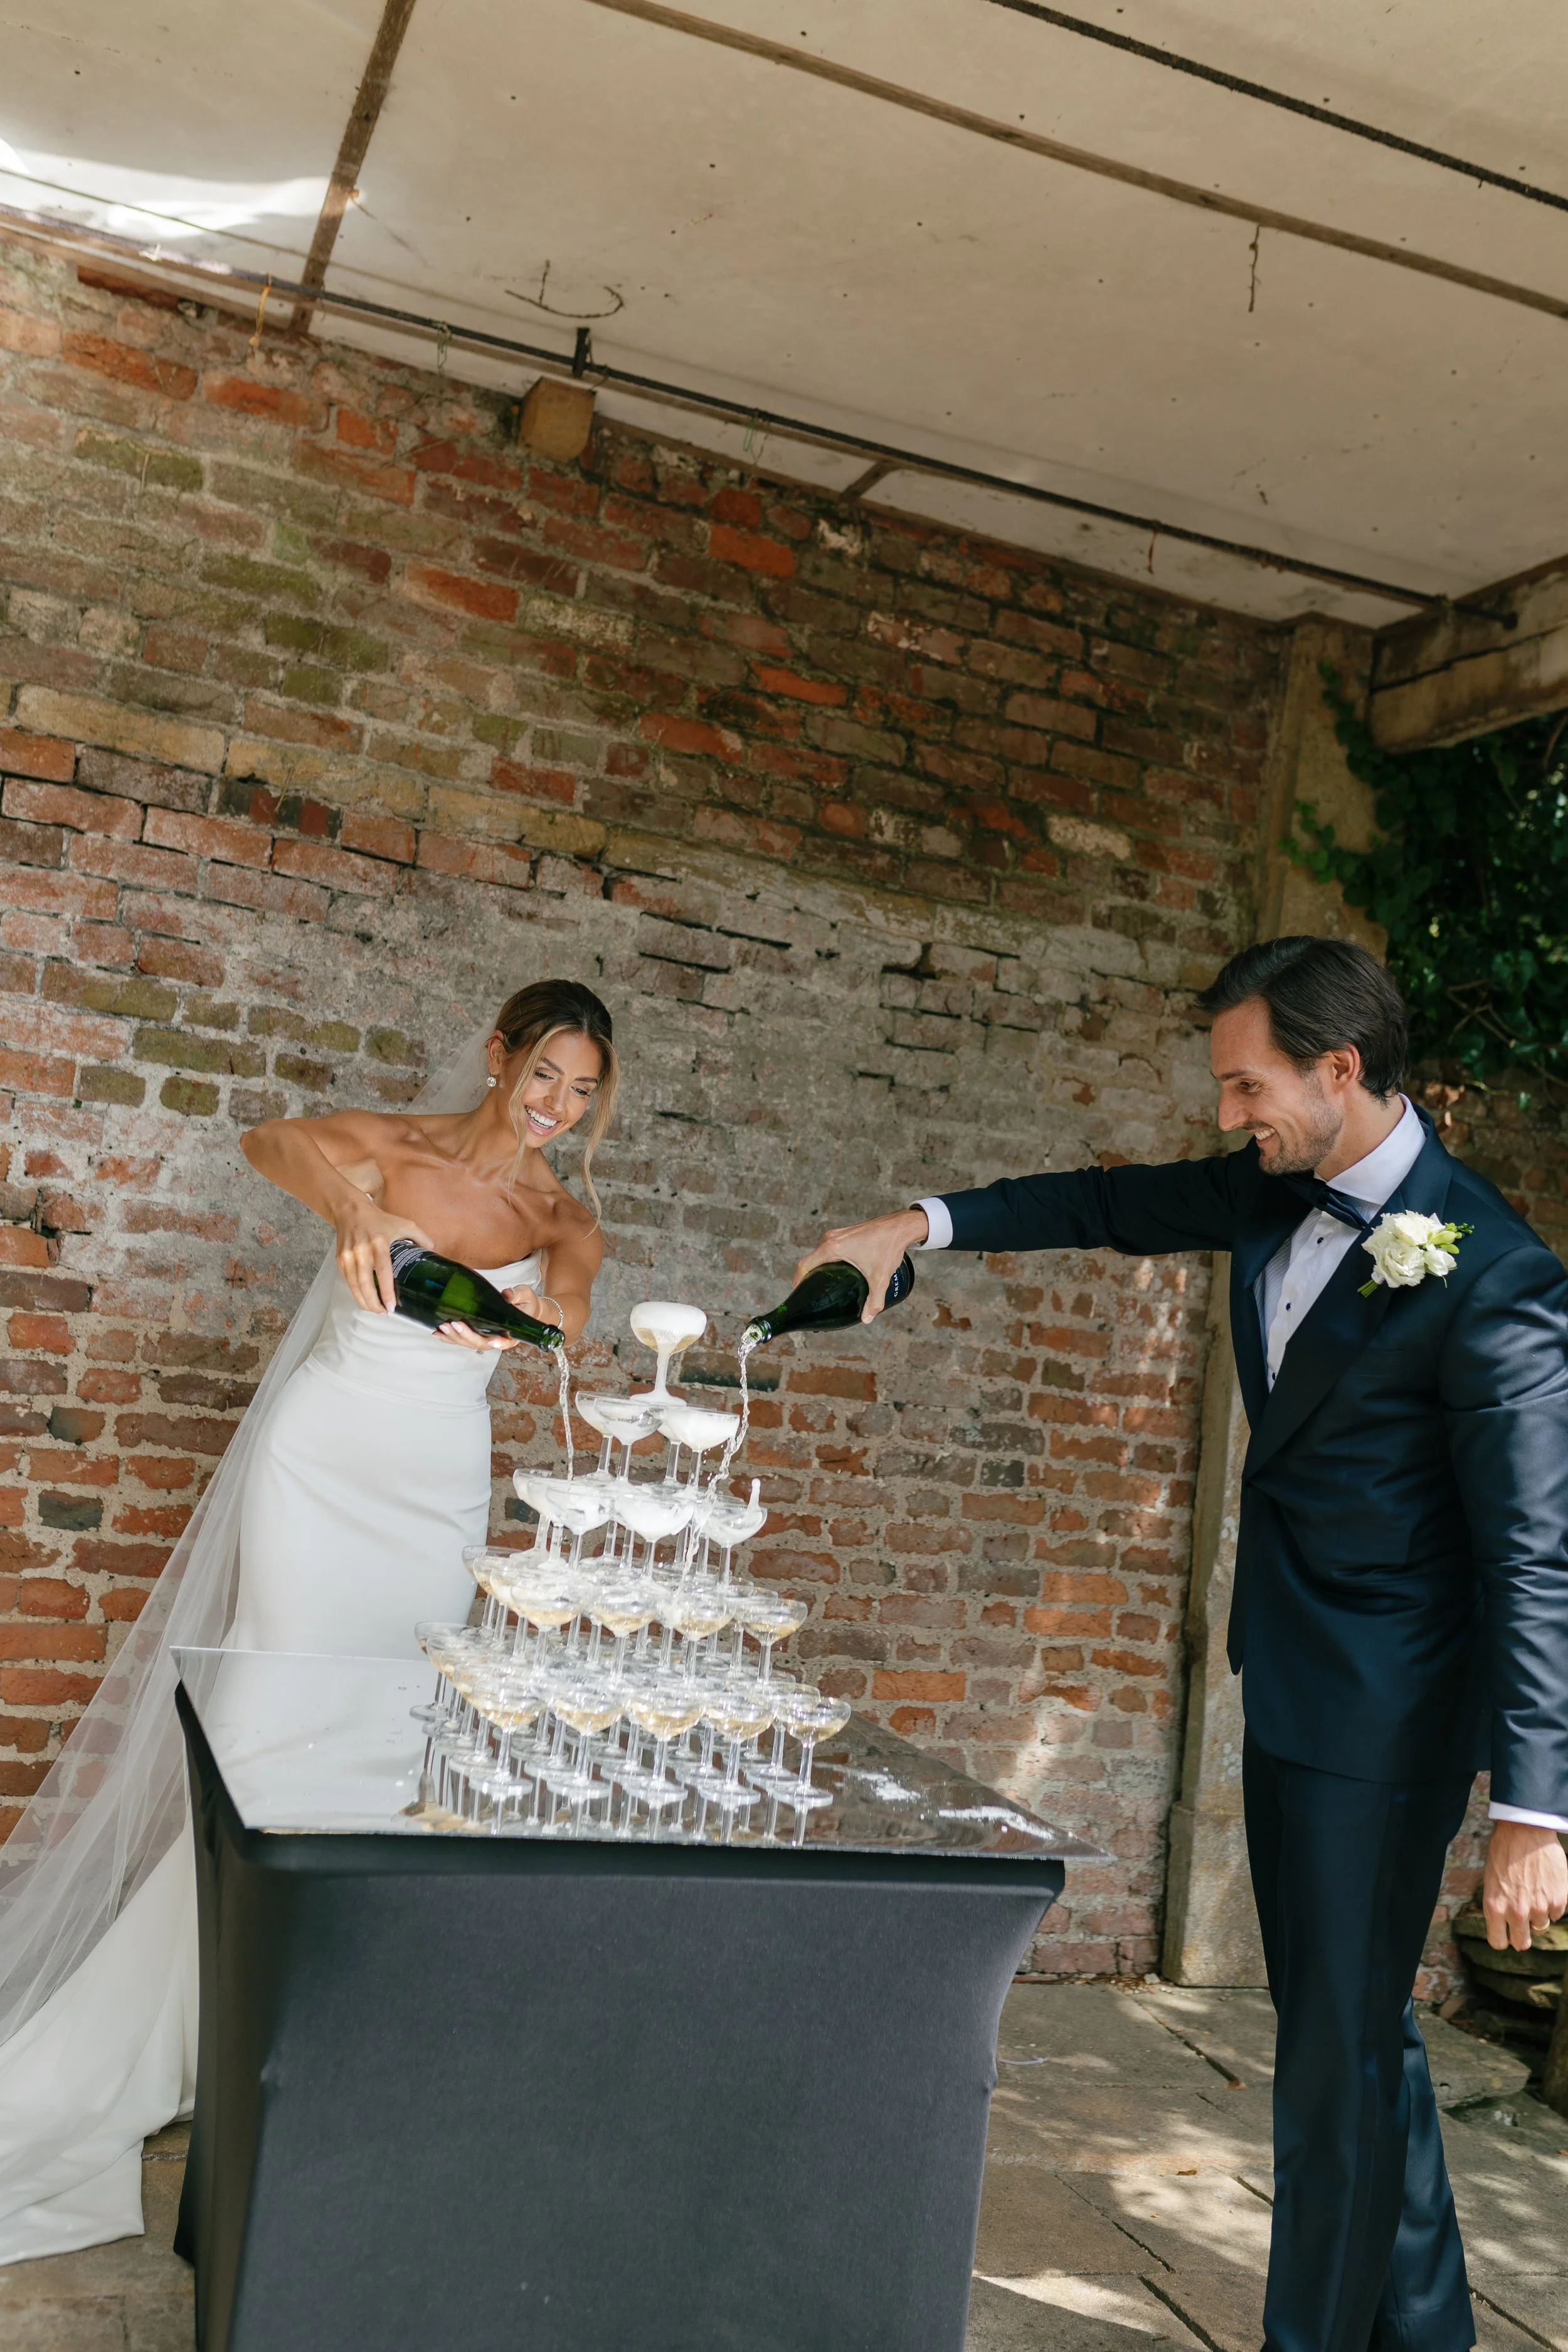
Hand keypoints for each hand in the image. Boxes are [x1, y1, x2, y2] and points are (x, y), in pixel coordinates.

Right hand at [333, 1198, 433, 1313]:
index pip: (383, 1271)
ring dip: (364, 1301)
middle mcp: (361, 1251)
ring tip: (376, 1310)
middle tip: (384, 1313)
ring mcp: (348, 1256)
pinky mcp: (340, 1260)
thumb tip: (433, 1251)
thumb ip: (421, 1237)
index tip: (392, 1306)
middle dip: (374, 1303)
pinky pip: (347, 1281)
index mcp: (379, 1243)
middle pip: (365, 1283)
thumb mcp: (404, 1224)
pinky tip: (365, 1299)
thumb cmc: (380, 1219)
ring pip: (354, 1285)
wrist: (350, 1211)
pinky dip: (355, 1292)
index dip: (386, 1291)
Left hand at [434, 1286, 561, 1353]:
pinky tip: (437, 1333)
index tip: (492, 1340)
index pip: (507, 1342)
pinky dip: (449, 1338)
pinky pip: (463, 1339)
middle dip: (466, 1336)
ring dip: (454, 1338)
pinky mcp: (477, 1333)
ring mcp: (486, 1337)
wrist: (524, 1308)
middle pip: (481, 1343)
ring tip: (441, 1328)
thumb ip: (517, 1295)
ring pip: (469, 1343)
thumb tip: (507, 1294)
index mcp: (513, 1333)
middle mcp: (498, 1338)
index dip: (500, 1343)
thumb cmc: (526, 1303)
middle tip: (453, 1324)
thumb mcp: (526, 1295)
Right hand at [794, 1207, 927, 1322]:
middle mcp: (831, 1239)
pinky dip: (827, 1260)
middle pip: (810, 1260)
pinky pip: (828, 1248)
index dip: (797, 1281)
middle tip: (813, 1295)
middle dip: (809, 1278)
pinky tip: (835, 1273)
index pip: (804, 1265)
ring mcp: (837, 1234)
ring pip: (820, 1254)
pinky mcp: (844, 1233)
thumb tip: (866, 1319)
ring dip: (818, 1268)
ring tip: (823, 1286)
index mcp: (832, 1248)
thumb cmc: (888, 1247)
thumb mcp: (880, 1278)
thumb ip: (874, 1301)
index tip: (799, 1294)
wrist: (900, 1227)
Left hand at [1483, 1819, 1567, 1950]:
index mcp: (1495, 1907)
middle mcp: (1516, 1912)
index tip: (1505, 1934)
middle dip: (1522, 1935)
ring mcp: (1539, 1908)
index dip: (1502, 1938)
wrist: (1525, 1830)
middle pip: (1522, 1943)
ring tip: (1534, 1892)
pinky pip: (1556, 1913)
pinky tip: (1546, 1885)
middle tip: (1523, 1923)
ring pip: (1540, 1926)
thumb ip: (1498, 1904)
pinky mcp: (1558, 1900)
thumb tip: (1504, 1921)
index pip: (1498, 1942)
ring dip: (1538, 1914)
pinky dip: (1552, 1904)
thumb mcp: (1491, 1880)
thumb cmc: (1504, 1851)